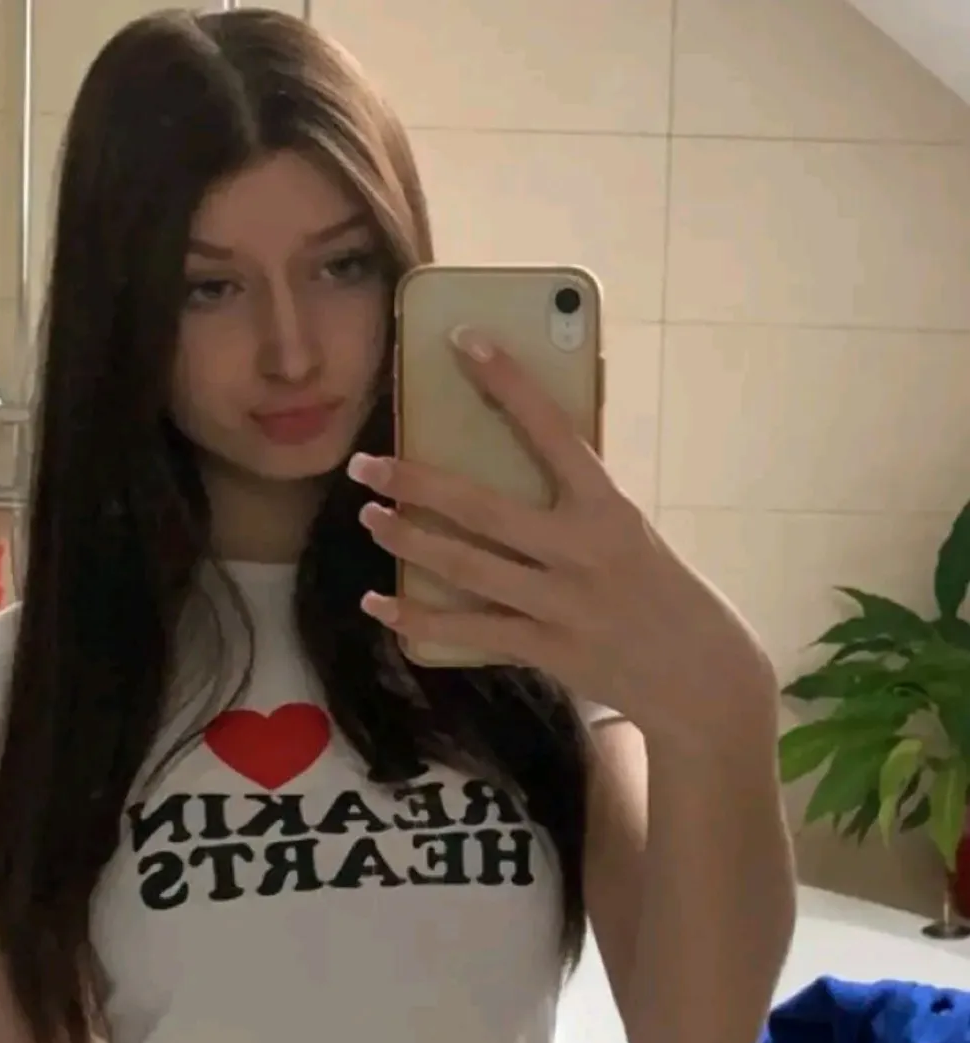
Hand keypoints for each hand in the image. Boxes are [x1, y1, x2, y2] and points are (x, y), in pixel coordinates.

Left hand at [347, 329, 776, 750]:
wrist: (702, 675)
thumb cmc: (662, 589)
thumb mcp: (629, 531)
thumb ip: (577, 503)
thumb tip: (516, 463)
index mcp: (608, 507)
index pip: (553, 430)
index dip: (508, 383)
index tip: (462, 341)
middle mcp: (582, 550)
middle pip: (483, 508)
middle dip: (416, 484)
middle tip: (365, 464)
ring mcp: (562, 603)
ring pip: (466, 567)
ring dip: (409, 542)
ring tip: (368, 518)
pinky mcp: (548, 649)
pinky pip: (471, 631)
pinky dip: (418, 621)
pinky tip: (378, 607)